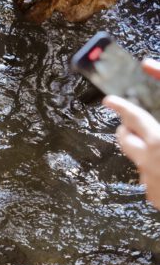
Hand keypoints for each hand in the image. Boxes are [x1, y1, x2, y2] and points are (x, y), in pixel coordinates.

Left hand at [102, 58, 159, 208]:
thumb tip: (149, 66)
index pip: (132, 116)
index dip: (120, 106)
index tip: (109, 100)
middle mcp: (149, 161)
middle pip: (124, 140)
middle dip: (126, 129)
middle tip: (134, 123)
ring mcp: (151, 182)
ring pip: (139, 160)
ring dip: (146, 151)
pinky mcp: (155, 198)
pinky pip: (151, 180)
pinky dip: (158, 171)